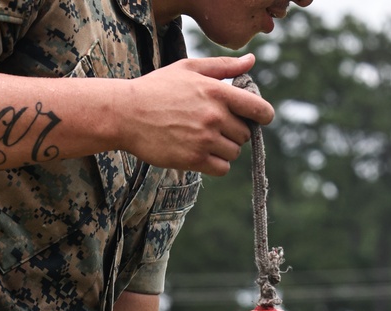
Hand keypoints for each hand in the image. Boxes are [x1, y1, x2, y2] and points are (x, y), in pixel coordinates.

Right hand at [120, 54, 273, 175]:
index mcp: (216, 91)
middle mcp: (214, 116)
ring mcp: (205, 139)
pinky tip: (201, 153)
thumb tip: (251, 61)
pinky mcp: (195, 159)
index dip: (263, 115)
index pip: (259, 109)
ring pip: (234, 152)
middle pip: (245, 134)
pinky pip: (223, 169)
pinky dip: (216, 164)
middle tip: (212, 125)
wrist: (126, 113)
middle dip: (234, 131)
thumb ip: (223, 66)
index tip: (258, 118)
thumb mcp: (188, 68)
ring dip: (224, 149)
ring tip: (203, 137)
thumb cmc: (157, 88)